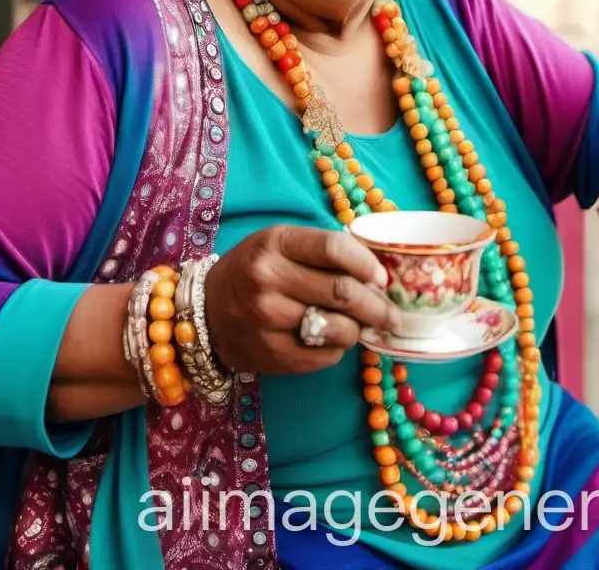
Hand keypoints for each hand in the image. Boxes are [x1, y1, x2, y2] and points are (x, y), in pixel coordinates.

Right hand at [203, 224, 402, 374]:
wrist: (205, 311)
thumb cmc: (254, 270)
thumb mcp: (280, 244)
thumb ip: (322, 251)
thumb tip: (376, 274)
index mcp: (275, 243)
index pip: (334, 248)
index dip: (367, 264)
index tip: (382, 278)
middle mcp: (268, 279)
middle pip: (342, 293)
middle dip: (378, 306)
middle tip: (393, 315)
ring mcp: (267, 320)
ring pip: (338, 329)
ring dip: (359, 330)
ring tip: (361, 327)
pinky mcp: (271, 354)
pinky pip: (324, 356)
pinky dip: (338, 349)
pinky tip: (333, 340)